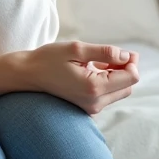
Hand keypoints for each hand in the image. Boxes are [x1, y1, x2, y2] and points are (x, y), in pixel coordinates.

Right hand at [14, 41, 139, 115]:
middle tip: (112, 54)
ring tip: (98, 61)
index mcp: (94, 88)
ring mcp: (90, 108)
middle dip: (125, 69)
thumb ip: (104, 52)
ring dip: (116, 75)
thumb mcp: (76, 49)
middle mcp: (95, 103)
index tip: (122, 51)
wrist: (26, 76)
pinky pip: (107, 95)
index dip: (131, 61)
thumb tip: (126, 55)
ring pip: (119, 91)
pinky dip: (106, 81)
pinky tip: (92, 70)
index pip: (131, 77)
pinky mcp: (86, 108)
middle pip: (128, 86)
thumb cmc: (48, 59)